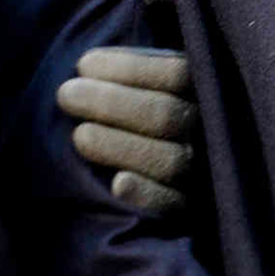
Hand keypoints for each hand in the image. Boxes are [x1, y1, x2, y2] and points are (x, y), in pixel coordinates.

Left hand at [58, 44, 199, 216]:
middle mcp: (208, 130)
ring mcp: (201, 172)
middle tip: (66, 95)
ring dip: (118, 146)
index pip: (176, 73)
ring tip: (79, 135)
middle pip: (166, 115)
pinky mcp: (187, 210)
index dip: (129, 69)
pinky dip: (145, 194)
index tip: (84, 65)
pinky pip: (171, 206)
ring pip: (169, 160)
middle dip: (111, 103)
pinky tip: (117, 184)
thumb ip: (126, 71)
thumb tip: (85, 66)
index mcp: (202, 90)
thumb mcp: (141, 81)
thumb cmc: (132, 112)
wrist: (153, 177)